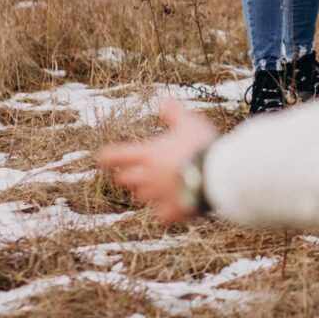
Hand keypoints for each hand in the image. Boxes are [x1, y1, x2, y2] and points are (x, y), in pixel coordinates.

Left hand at [97, 100, 217, 223]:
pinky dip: (164, 212)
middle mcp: (147, 177)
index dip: (107, 156)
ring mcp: (158, 197)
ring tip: (156, 188)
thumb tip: (163, 102)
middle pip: (125, 179)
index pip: (115, 156)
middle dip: (128, 174)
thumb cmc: (201, 146)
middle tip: (133, 171)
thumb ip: (174, 113)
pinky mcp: (172, 212)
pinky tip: (170, 208)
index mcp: (148, 155)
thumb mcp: (189, 122)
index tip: (101, 158)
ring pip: (141, 197)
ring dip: (146, 192)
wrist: (216, 176)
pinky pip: (161, 215)